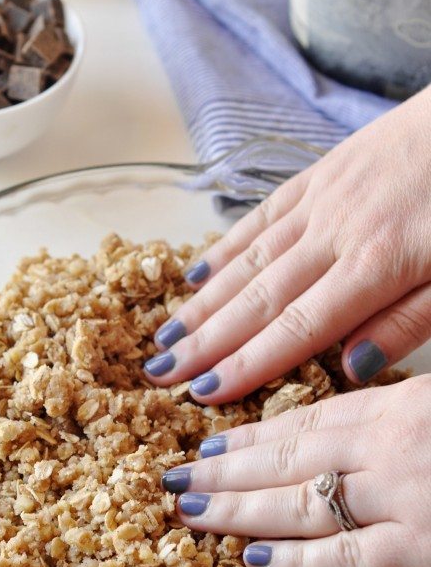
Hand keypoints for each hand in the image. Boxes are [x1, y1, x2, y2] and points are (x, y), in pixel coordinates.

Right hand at [144, 86, 430, 402]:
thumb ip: (411, 319)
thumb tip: (351, 367)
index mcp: (376, 264)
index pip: (297, 328)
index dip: (246, 364)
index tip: (203, 393)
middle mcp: (335, 233)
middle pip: (259, 298)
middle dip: (206, 341)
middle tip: (160, 373)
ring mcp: (322, 199)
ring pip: (250, 259)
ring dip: (204, 301)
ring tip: (166, 333)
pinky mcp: (320, 173)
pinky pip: (262, 216)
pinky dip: (225, 247)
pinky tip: (197, 272)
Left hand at [160, 376, 430, 566]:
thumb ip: (400, 413)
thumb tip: (355, 435)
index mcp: (399, 404)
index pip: (308, 420)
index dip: (253, 435)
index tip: (212, 443)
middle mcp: (387, 444)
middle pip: (287, 458)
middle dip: (225, 471)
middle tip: (178, 480)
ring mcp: (400, 495)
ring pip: (299, 503)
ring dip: (239, 509)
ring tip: (193, 512)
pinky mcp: (421, 544)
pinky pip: (345, 555)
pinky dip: (295, 559)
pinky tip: (252, 558)